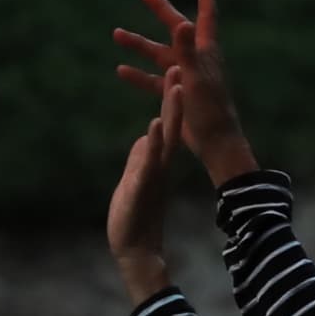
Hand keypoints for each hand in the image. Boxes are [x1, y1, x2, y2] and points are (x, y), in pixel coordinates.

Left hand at [105, 80, 180, 305]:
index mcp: (156, 161)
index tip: (176, 73)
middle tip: (181, 66)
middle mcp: (158, 164)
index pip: (166, 125)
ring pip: (164, 138)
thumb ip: (141, 158)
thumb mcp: (135, 178)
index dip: (170, 100)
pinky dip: (152, 143)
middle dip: (175, 96)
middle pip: (170, 124)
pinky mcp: (142, 186)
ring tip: (175, 86)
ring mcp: (152, 173)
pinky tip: (153, 125)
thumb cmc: (133, 216)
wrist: (134, 249)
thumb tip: (145, 138)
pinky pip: (148, 161)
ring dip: (169, 112)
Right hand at [114, 0, 255, 181]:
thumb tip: (180, 22)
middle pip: (175, 27)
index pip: (206, 13)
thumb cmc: (210, 109)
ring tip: (116, 34)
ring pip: (158, 54)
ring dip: (139, 45)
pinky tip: (121, 70)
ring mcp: (184, 75)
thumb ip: (187, 50)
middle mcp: (195, 58)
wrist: (215, 142)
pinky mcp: (174, 93)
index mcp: (206, 50)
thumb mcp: (196, 77)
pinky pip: (152, 81)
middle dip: (160, 9)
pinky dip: (138, 75)